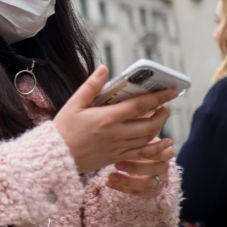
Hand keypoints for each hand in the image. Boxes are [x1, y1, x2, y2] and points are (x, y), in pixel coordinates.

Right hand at [53, 65, 175, 173]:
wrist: (55, 157)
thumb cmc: (63, 129)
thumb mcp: (74, 103)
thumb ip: (91, 86)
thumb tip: (104, 68)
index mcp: (106, 118)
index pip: (139, 105)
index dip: (158, 97)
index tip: (171, 90)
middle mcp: (115, 134)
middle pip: (149, 124)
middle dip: (162, 113)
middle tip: (165, 104)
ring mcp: (117, 148)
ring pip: (147, 139)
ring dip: (159, 127)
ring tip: (160, 116)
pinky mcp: (116, 158)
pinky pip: (141, 154)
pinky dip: (155, 148)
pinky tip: (164, 143)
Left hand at [106, 138, 174, 196]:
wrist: (134, 157)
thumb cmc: (135, 143)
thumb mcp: (137, 137)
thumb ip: (136, 133)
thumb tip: (134, 119)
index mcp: (165, 151)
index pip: (164, 153)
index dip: (148, 153)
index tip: (128, 149)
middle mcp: (164, 166)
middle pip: (155, 169)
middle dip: (135, 167)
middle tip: (116, 163)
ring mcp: (160, 180)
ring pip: (148, 184)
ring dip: (128, 180)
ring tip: (110, 175)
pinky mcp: (152, 191)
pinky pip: (140, 193)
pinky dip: (123, 189)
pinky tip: (108, 183)